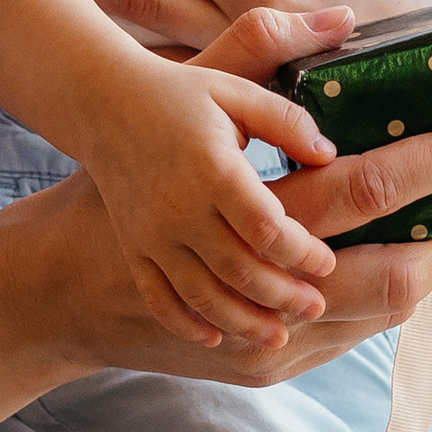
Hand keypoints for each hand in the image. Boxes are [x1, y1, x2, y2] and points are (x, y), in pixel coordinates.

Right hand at [15, 8, 431, 383]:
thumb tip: (342, 19)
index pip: (363, 188)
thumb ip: (268, 54)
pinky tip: (366, 281)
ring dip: (396, 282)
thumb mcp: (198, 87)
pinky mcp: (226, 347)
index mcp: (232, 184)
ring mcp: (232, 314)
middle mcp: (235, 258)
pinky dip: (343, 314)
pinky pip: (308, 340)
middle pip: (376, 275)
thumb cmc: (136, 150)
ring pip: (355, 316)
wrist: (57, 260)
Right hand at [87, 43, 351, 348]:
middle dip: (282, 295)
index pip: (265, 227)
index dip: (301, 251)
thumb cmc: (177, 95)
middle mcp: (179, 209)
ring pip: (202, 294)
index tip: (326, 262)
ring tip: (278, 334)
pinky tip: (214, 338)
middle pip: (239, 269)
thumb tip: (330, 154)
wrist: (101, 105)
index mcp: (212, 168)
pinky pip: (160, 297)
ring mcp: (152, 235)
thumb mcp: (234, 93)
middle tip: (316, 306)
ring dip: (243, 321)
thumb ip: (285, 120)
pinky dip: (186, 323)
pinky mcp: (135, 248)